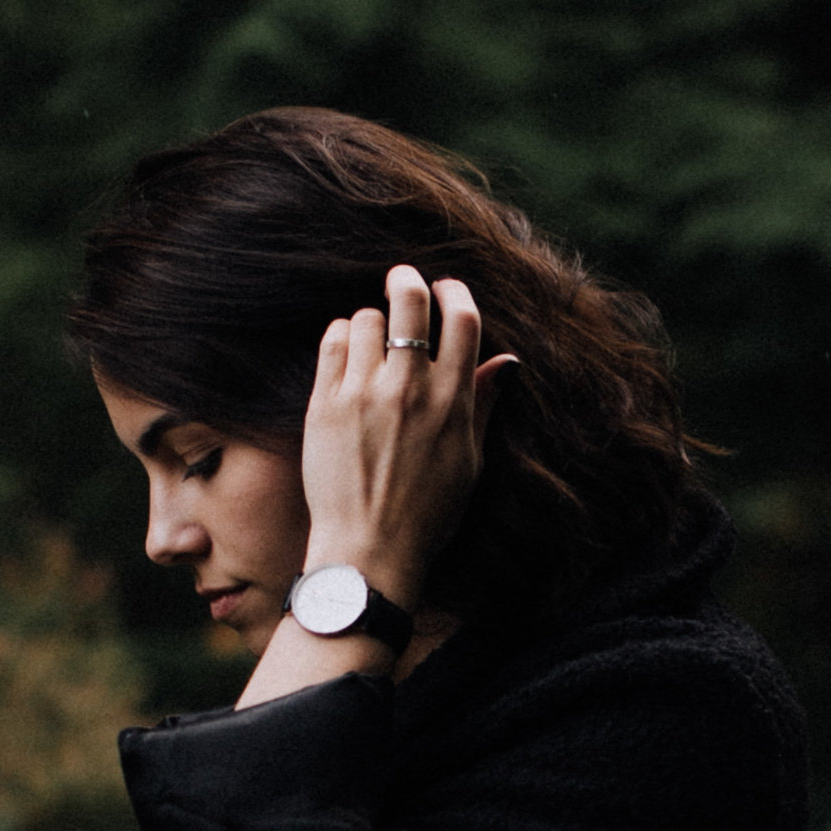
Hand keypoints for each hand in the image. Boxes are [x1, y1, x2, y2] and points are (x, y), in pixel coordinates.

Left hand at [296, 262, 512, 607]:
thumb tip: (506, 362)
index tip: (447, 289)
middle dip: (408, 281)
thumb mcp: (469, 461)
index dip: (455, 292)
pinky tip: (349, 356)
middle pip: (411, 300)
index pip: (462, 318)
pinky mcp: (324, 403)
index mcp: (452, 401)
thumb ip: (482, 404)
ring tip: (374, 342)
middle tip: (403, 279)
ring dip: (374, 321)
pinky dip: (343, 338)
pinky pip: (334, 340)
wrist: (368, 551)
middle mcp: (409, 388)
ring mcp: (363, 393)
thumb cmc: (426, 513)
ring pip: (369, 318)